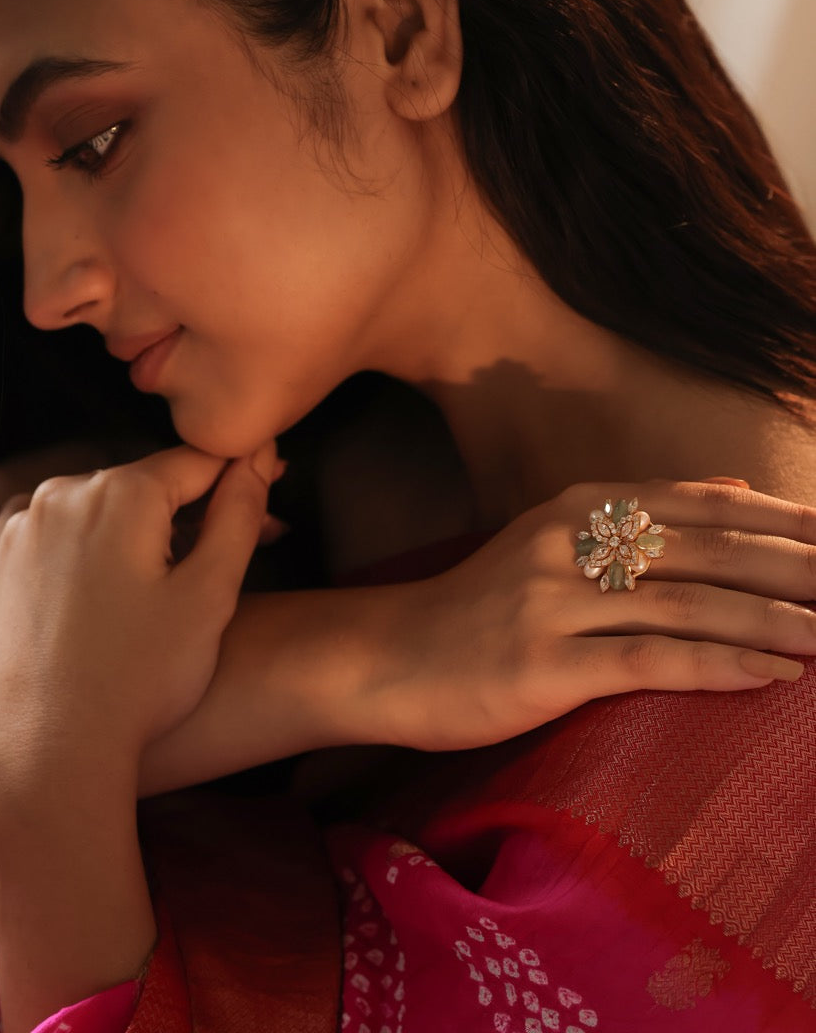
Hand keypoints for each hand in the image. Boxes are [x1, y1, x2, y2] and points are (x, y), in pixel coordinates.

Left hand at [0, 443, 276, 781]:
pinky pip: (47, 544)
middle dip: (185, 512)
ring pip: (92, 514)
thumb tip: (258, 457)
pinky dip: (78, 558)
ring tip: (159, 590)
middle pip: (141, 488)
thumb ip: (239, 514)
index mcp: (120, 494)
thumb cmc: (137, 682)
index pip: (195, 462)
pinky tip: (99, 602)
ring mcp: (13, 533)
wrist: (44, 759)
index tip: (268, 492)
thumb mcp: (211, 595)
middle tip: (223, 557)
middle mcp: (57, 497)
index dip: (239, 475)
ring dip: (130, 535)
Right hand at [362, 479, 815, 751]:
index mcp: (577, 506)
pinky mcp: (544, 664)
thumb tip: (739, 487)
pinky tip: (769, 676)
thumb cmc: (478, 607)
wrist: (387, 656)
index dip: (777, 521)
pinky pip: (648, 659)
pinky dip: (717, 665)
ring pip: (687, 603)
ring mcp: (554, 601)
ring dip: (772, 622)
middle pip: (705, 550)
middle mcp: (569, 541)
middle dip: (791, 570)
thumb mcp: (553, 541)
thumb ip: (641, 513)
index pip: (699, 505)